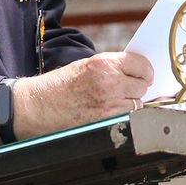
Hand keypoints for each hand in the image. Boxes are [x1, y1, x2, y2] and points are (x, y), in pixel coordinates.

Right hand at [12, 52, 153, 138]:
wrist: (40, 105)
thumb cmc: (61, 85)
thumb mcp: (87, 65)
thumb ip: (112, 67)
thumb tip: (137, 72)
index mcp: (104, 63)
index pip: (141, 64)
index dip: (145, 70)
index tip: (146, 74)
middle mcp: (109, 82)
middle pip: (143, 85)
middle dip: (139, 86)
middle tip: (130, 88)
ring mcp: (109, 104)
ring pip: (138, 103)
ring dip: (132, 102)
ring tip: (115, 100)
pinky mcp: (107, 121)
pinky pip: (128, 117)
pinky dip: (124, 115)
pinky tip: (111, 111)